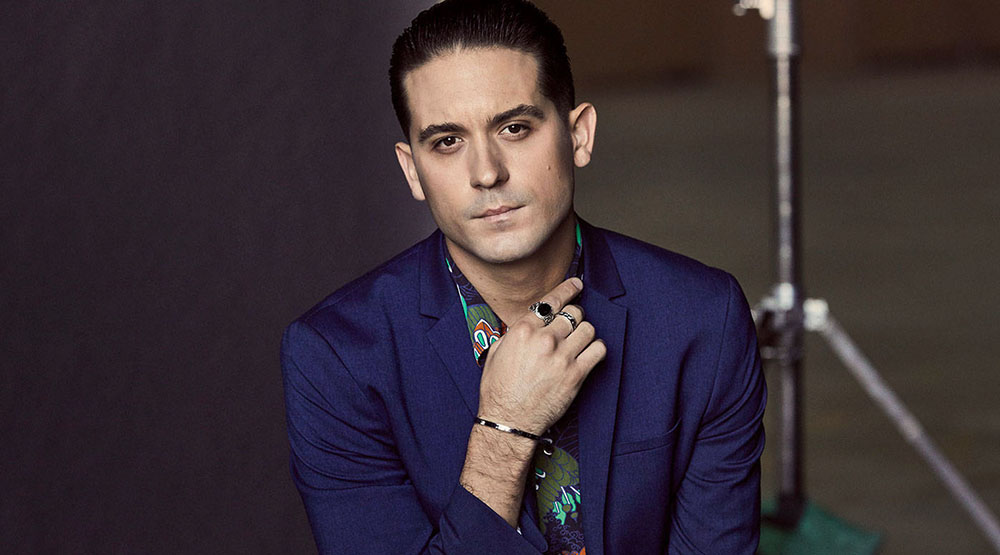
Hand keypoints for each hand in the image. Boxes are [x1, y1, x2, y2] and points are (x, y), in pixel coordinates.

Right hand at [477, 277, 606, 435]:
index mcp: (522, 331)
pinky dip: (596, 349)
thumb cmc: (498, 389)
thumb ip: (514, 333)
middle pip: (573, 313)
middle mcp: (544, 340)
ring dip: (585, 332)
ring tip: (579, 340)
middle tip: (573, 323)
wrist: (508, 420)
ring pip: (589, 329)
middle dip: (574, 316)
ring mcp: (562, 357)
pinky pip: (598, 350)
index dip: (567, 290)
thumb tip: (528, 323)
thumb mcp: (496, 352)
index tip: (576, 285)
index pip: (551, 301)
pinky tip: (589, 353)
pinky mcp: (576, 375)